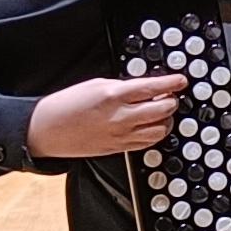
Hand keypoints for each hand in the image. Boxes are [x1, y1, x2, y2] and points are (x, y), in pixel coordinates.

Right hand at [29, 72, 186, 159]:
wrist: (49, 129)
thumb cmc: (68, 105)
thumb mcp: (96, 85)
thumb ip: (122, 86)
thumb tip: (144, 88)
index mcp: (114, 96)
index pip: (152, 88)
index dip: (171, 83)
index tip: (181, 81)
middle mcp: (121, 117)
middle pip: (162, 109)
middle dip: (171, 101)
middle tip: (170, 95)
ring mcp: (121, 135)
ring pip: (160, 130)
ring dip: (166, 119)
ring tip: (161, 112)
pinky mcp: (119, 149)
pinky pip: (148, 143)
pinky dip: (155, 133)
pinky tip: (151, 126)